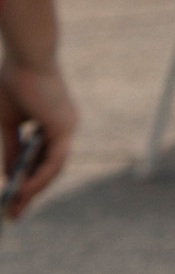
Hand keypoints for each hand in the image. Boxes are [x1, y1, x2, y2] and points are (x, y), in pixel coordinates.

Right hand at [2, 57, 75, 216]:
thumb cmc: (14, 83)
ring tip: (17, 208)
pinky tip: (24, 191)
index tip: (14, 200)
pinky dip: (40, 177)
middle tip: (15, 214)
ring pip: (53, 168)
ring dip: (34, 190)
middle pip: (49, 168)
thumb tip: (10, 174)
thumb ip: (11, 148)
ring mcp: (66, 127)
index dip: (27, 180)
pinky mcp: (64, 127)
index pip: (41, 159)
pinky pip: (54, 160)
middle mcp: (63, 127)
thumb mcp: (8, 123)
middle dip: (31, 192)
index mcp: (50, 124)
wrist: (26, 58)